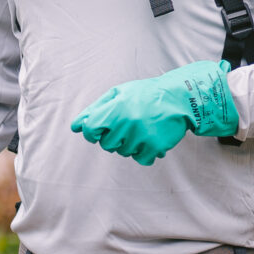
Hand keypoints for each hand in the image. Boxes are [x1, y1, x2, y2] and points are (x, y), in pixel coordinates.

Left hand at [70, 60, 238, 165]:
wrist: (178, 98)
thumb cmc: (144, 95)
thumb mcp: (118, 94)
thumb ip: (95, 109)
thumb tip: (75, 126)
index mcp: (115, 108)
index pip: (89, 129)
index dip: (92, 131)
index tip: (102, 128)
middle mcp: (126, 123)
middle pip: (106, 145)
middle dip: (113, 137)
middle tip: (128, 125)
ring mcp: (141, 137)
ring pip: (123, 153)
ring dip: (130, 144)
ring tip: (142, 129)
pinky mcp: (155, 147)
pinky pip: (141, 159)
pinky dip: (145, 152)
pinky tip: (151, 138)